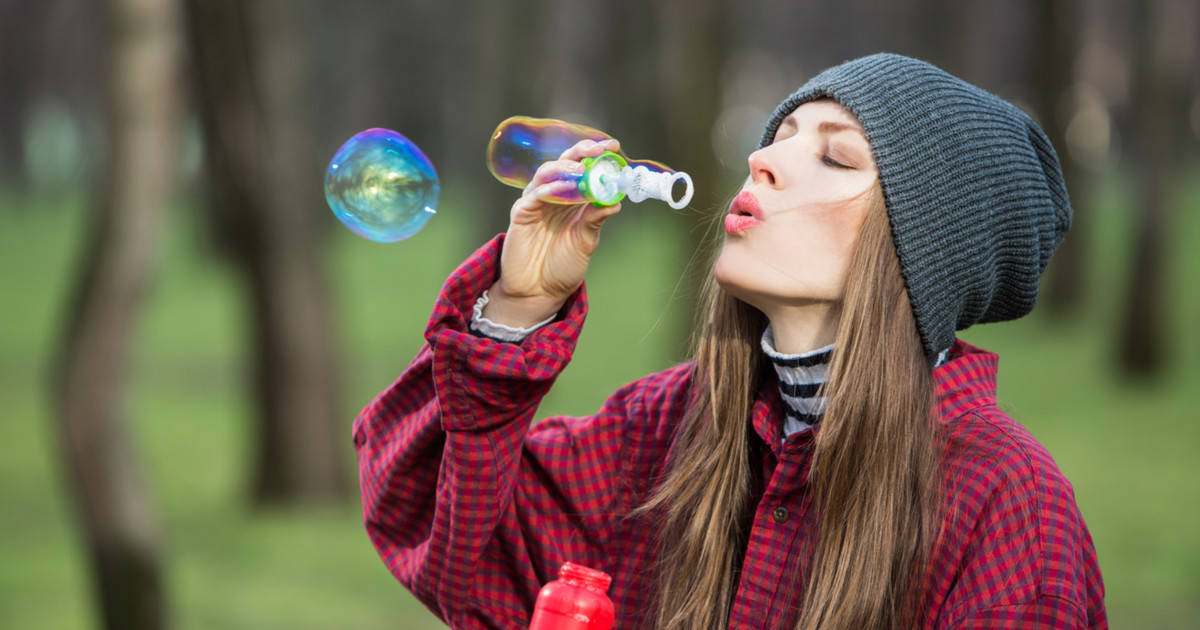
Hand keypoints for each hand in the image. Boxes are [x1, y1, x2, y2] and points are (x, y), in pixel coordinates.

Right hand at [483, 138, 623, 327]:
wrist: (539, 292)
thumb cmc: (562, 267)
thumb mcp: (586, 241)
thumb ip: (595, 219)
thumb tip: (615, 200)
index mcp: (573, 199)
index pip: (584, 168)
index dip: (597, 155)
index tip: (613, 146)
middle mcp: (554, 196)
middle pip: (566, 164)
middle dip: (582, 152)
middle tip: (599, 148)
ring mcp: (536, 202)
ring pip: (548, 173)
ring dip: (566, 167)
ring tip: (582, 169)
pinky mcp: (522, 213)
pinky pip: (535, 194)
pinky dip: (551, 187)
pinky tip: (565, 186)